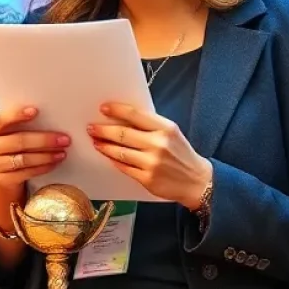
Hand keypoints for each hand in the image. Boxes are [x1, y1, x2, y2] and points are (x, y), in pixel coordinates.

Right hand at [0, 105, 68, 194]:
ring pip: (24, 158)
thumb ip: (23, 125)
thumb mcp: (12, 135)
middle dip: (44, 139)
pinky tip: (54, 163)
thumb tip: (51, 116)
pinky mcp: (2, 180)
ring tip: (63, 152)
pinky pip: (26, 173)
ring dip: (46, 155)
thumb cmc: (13, 149)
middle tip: (65, 139)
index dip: (17, 114)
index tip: (36, 111)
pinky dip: (43, 167)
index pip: (1, 119)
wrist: (5, 180)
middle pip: (18, 141)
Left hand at [88, 103, 211, 207]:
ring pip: (119, 152)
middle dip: (103, 130)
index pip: (135, 114)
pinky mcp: (147, 178)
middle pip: (123, 133)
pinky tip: (107, 156)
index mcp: (166, 128)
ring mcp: (152, 162)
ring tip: (96, 142)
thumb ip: (151, 125)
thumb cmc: (182, 154)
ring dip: (104, 146)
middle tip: (92, 128)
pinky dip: (113, 161)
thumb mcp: (172, 133)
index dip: (116, 110)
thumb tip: (124, 118)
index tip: (103, 108)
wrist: (196, 181)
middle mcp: (158, 144)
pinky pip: (123, 167)